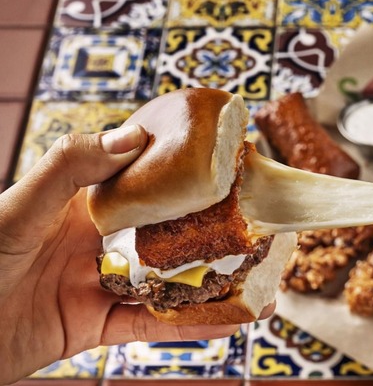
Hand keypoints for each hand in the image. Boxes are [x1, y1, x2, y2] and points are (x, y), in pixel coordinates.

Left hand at [0, 126, 274, 383]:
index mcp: (76, 204)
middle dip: (206, 226)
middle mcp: (92, 242)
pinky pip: (149, 326)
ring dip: (209, 280)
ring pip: (164, 281)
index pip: (139, 179)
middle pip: (162, 231)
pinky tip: (228, 319)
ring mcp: (94, 285)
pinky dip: (190, 325)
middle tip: (254, 219)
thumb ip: (70, 169)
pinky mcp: (91, 328)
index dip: (179, 169)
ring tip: (256, 273)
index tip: (224, 161)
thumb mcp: (18, 208)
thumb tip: (133, 136)